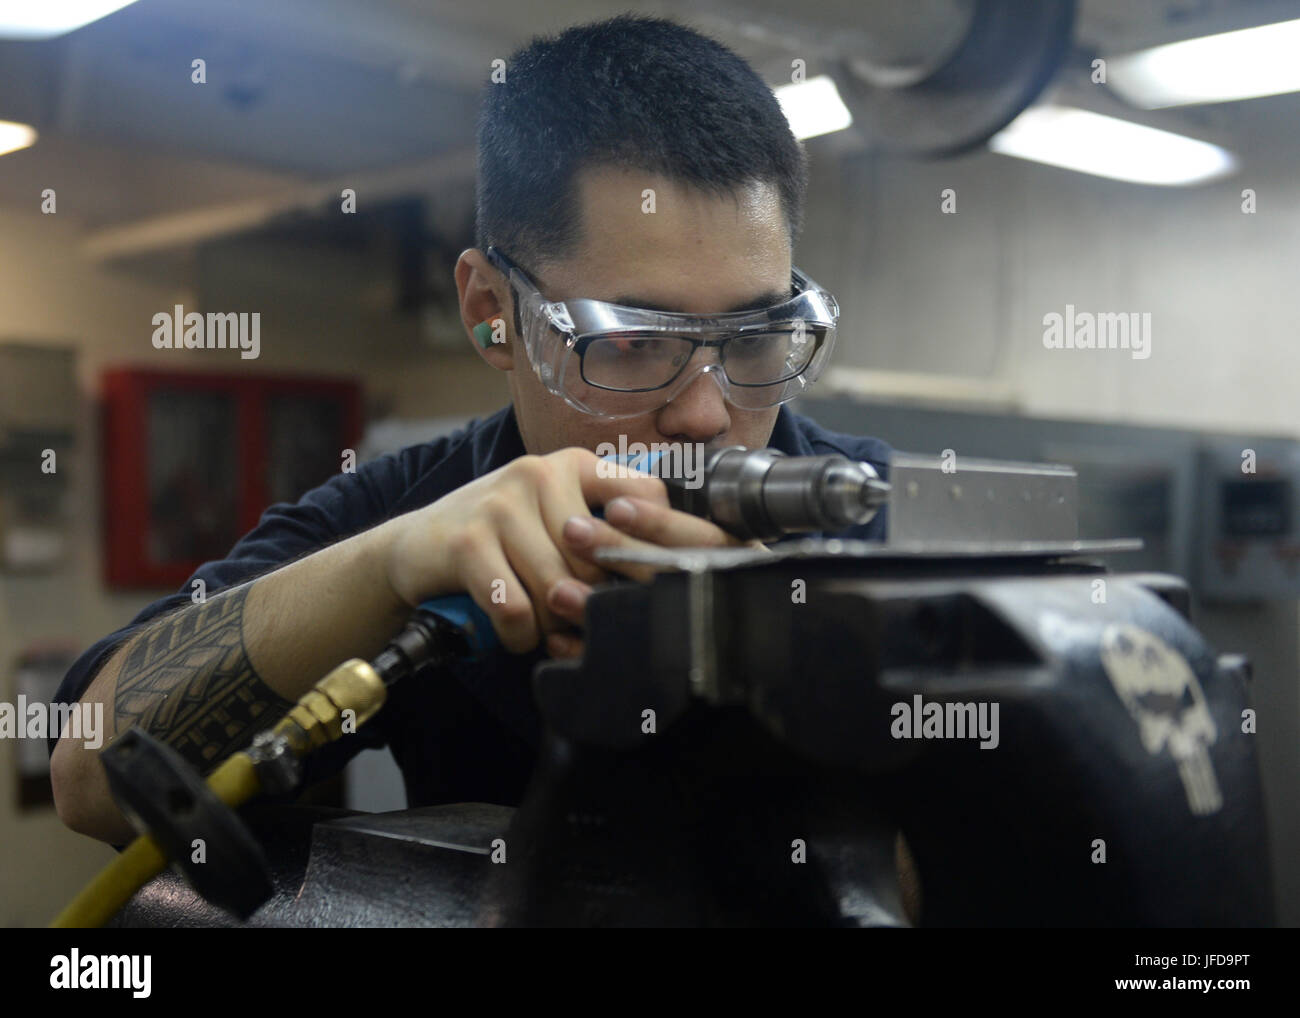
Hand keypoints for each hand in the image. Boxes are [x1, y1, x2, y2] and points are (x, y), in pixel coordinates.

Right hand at [382, 447, 744, 655]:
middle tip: (577, 627)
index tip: (646, 584)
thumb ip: (604, 536)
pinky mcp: (470, 540)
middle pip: (601, 559)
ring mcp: (503, 503)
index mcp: (574, 465)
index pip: (645, 498)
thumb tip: (665, 576)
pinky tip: (510, 632)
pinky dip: (517, 634)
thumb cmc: (497, 542)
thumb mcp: (554, 523)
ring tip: (540, 630)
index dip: (654, 548)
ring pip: (560, 588)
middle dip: (592, 605)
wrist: (414, 550)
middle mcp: (540, 473)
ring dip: (552, 626)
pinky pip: (518, 607)